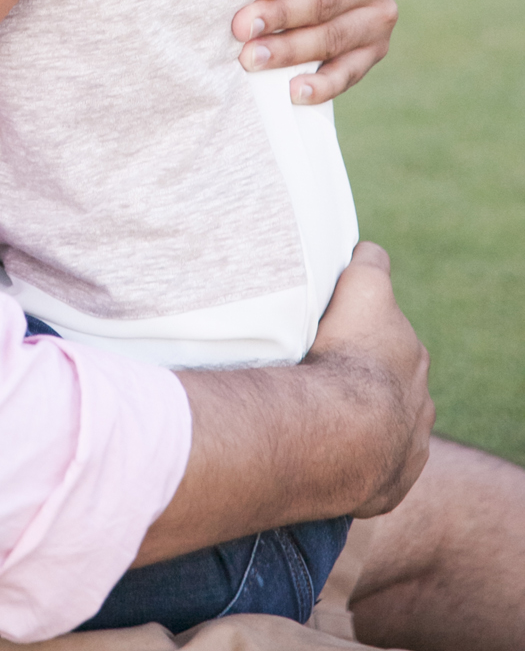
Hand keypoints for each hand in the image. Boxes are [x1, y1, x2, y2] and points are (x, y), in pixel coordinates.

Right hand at [305, 243, 432, 519]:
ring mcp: (407, 443)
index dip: (361, 323)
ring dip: (356, 417)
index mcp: (411, 352)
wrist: (341, 431)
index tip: (336, 325)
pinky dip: (353, 458)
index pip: (389, 328)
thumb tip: (368, 250)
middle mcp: (418, 397)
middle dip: (357, 370)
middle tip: (317, 367)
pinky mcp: (392, 483)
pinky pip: (372, 468)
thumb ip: (369, 263)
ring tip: (316, 412)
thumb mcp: (362, 288)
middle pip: (386, 376)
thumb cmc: (346, 354)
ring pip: (383, 424)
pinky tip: (324, 449)